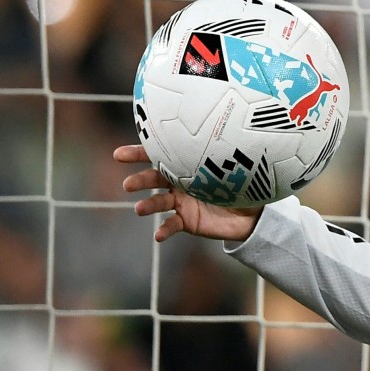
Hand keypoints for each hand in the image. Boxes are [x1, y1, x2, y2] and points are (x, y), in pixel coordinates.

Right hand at [114, 145, 261, 242]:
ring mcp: (180, 202)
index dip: (138, 154)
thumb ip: (226, 157)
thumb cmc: (241, 183)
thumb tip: (232, 135)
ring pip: (159, 202)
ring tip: (139, 209)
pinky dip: (164, 229)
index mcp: (186, 164)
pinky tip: (159, 235)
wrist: (250, 212)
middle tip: (128, 185)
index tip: (119, 155)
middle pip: (153, 179)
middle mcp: (178, 182)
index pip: (159, 155)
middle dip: (140, 180)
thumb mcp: (236, 168)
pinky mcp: (185, 221)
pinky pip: (171, 225)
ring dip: (148, 205)